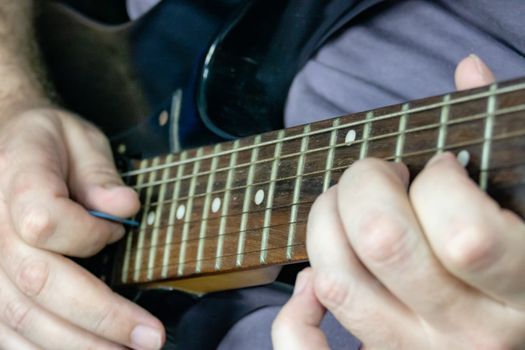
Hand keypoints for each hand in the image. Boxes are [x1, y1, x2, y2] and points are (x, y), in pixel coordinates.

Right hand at [0, 107, 164, 348]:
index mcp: (15, 178)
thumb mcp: (79, 137)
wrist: (6, 145)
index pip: (44, 221)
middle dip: (100, 319)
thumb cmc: (47, 142)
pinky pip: (4, 330)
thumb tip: (125, 206)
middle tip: (150, 340)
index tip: (118, 231)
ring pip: (18, 318)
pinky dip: (41, 349)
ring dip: (76, 346)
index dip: (88, 235)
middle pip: (37, 282)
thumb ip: (100, 170)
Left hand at [272, 55, 524, 348]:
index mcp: (520, 288)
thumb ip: (501, 142)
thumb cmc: (516, 259)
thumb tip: (468, 70)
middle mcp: (468, 331)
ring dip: (324, 224)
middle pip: (384, 243)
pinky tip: (307, 283)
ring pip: (338, 282)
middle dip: (366, 183)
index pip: (462, 232)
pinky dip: (291, 315)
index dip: (441, 181)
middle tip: (377, 173)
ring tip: (342, 207)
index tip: (441, 168)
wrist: (509, 336)